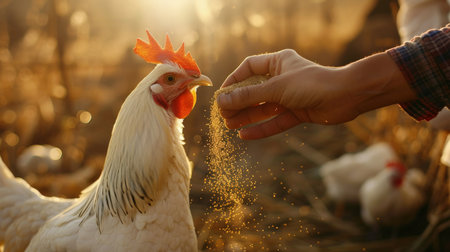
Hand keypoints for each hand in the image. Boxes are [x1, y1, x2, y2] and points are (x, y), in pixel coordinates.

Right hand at [217, 49, 413, 139]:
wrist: (347, 96)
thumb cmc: (312, 83)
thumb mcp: (276, 88)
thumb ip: (249, 96)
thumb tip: (222, 101)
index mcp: (277, 62)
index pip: (249, 68)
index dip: (234, 81)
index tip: (222, 95)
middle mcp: (282, 78)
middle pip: (254, 91)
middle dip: (238, 103)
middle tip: (223, 116)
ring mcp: (289, 96)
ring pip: (263, 108)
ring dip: (246, 117)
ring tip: (229, 126)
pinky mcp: (297, 112)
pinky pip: (275, 121)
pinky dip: (261, 128)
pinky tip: (245, 135)